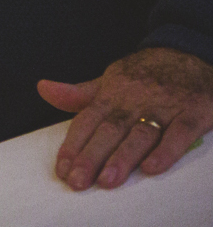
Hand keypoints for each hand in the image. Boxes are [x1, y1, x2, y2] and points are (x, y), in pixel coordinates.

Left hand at [38, 46, 212, 189]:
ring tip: (107, 181)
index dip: (73, 145)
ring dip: (123, 158)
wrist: (187, 52)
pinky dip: (166, 151)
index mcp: (111, 94)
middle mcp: (134, 101)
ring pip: (140, 134)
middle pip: (109, 131)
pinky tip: (151, 168)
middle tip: (78, 181)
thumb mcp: (109, 80)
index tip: (62, 169)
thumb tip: (43, 89)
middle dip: (91, 157)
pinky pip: (179, 134)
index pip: (86, 121)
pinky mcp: (192, 113)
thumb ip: (78, 93)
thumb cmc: (144, 75)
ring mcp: (164, 107)